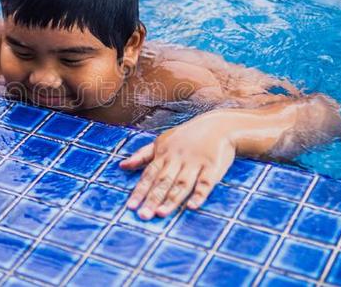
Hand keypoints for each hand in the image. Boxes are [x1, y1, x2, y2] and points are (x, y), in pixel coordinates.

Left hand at [120, 116, 235, 219]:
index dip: (140, 191)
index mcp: (164, 154)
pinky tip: (192, 206)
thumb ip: (142, 155)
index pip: (149, 175)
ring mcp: (195, 163)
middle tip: (143, 216)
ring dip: (172, 199)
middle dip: (153, 199)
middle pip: (163, 181)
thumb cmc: (186, 136)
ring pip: (182, 184)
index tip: (131, 207)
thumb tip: (121, 166)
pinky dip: (199, 194)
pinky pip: (206, 182)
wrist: (219, 125)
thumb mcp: (162, 141)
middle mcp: (178, 159)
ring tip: (161, 213)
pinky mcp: (213, 166)